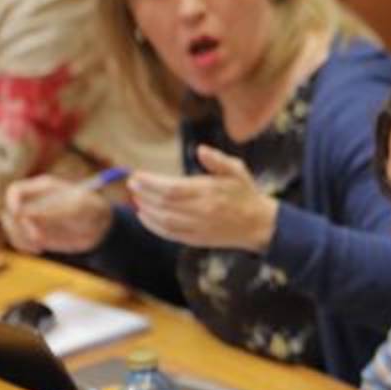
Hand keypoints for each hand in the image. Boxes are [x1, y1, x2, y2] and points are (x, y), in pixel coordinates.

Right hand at [1, 175, 112, 253]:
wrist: (101, 226)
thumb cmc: (92, 210)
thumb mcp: (78, 206)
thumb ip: (53, 208)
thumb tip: (24, 213)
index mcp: (43, 187)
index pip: (15, 191)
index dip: (11, 202)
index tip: (19, 216)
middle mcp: (33, 201)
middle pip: (8, 211)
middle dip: (18, 227)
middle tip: (39, 238)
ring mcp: (31, 217)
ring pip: (10, 227)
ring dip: (19, 238)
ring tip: (40, 245)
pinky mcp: (33, 232)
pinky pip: (17, 239)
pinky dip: (23, 246)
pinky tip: (40, 250)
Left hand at [129, 145, 277, 251]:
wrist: (258, 224)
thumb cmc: (245, 193)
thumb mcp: (237, 171)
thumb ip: (217, 160)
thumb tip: (200, 150)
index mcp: (209, 192)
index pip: (172, 187)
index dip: (151, 182)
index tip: (138, 175)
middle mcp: (202, 211)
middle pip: (164, 203)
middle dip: (144, 193)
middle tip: (132, 184)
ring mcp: (198, 227)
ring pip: (163, 220)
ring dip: (146, 209)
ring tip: (136, 198)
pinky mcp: (196, 239)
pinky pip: (169, 234)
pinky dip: (153, 226)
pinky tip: (144, 216)